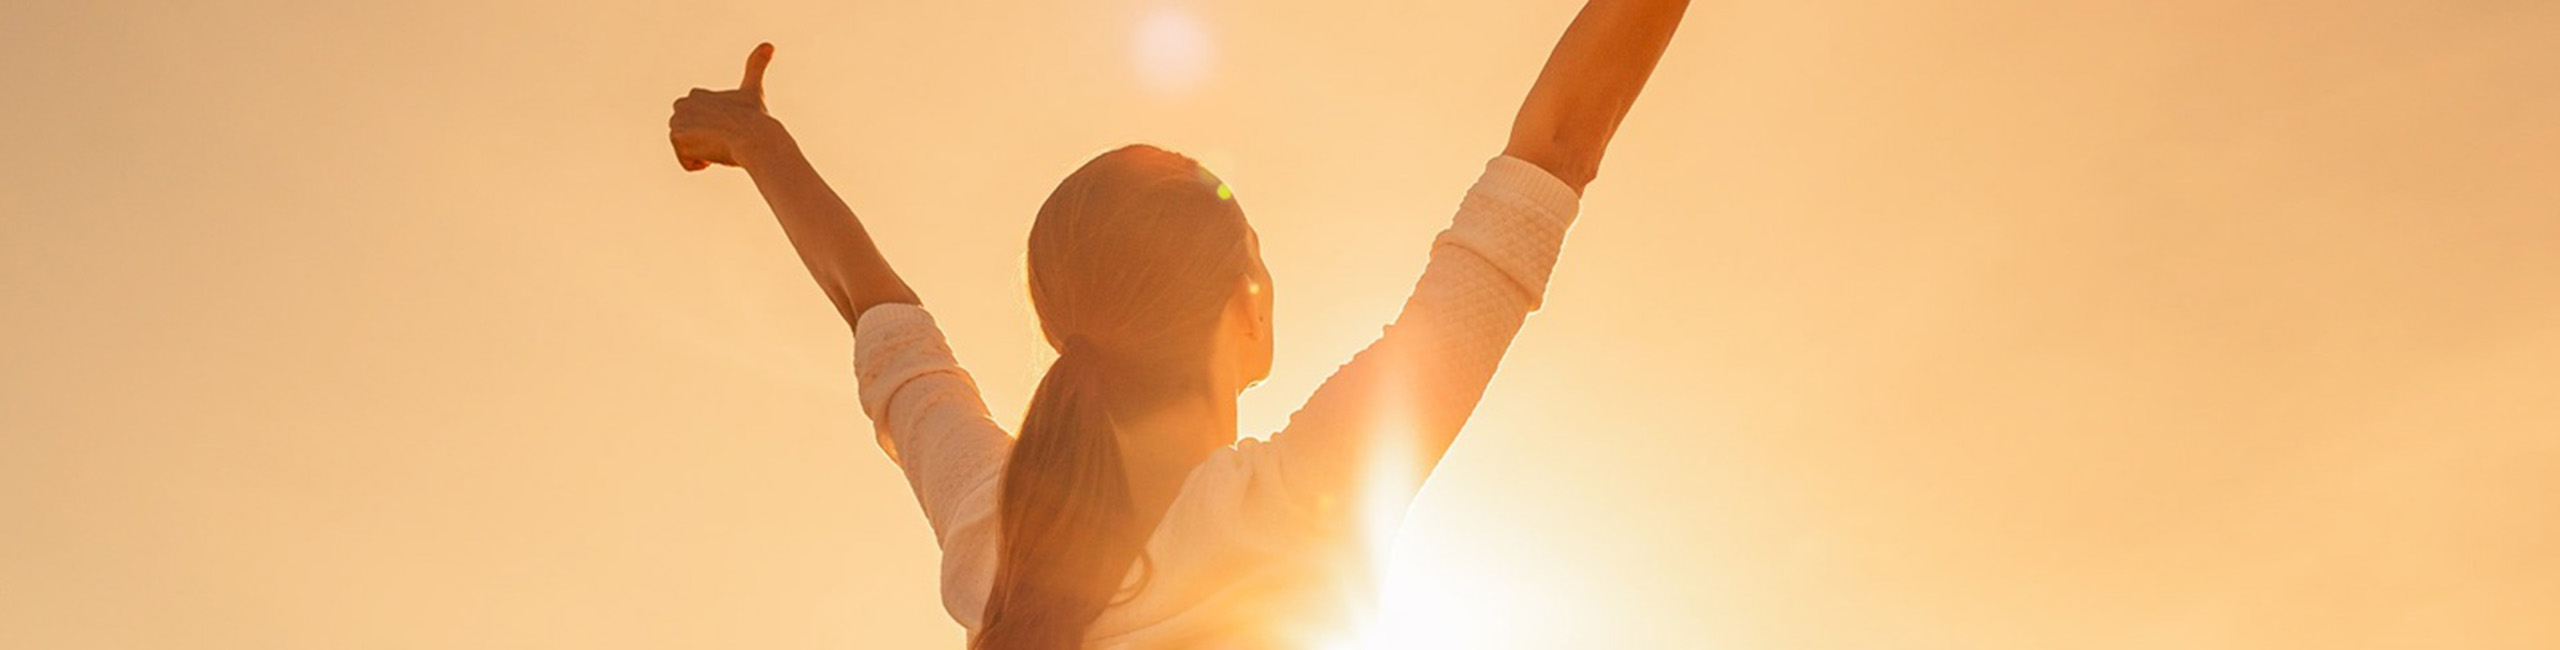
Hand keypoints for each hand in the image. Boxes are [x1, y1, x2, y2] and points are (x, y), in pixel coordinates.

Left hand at [669, 43, 783, 170]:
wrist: (755, 139)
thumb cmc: (756, 118)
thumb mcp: (753, 90)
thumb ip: (756, 66)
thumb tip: (769, 44)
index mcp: (695, 94)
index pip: (699, 124)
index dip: (716, 131)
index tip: (730, 128)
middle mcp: (682, 105)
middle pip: (692, 137)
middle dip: (707, 142)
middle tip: (726, 138)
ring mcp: (677, 122)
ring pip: (690, 149)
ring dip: (705, 153)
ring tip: (721, 145)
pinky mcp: (677, 138)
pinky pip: (686, 162)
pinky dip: (699, 163)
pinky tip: (714, 155)